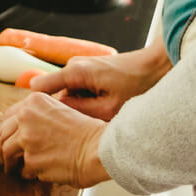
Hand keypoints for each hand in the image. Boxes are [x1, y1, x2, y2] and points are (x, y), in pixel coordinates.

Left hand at [0, 91, 109, 186]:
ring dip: (9, 163)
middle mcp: (26, 118)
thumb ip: (40, 115)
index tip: (7, 137)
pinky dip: (27, 173)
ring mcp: (27, 140)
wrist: (99, 148)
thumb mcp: (61, 109)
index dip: (6, 130)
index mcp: (34, 102)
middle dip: (2, 147)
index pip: (7, 116)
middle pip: (2, 135)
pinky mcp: (31, 161)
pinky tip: (35, 173)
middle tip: (6, 156)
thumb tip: (24, 128)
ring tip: (13, 168)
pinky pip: (23, 170)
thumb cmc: (88, 131)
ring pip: (7, 153)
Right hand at [28, 40, 171, 120]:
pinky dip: (88, 104)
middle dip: (65, 114)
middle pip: (56, 97)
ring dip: (79, 110)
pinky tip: (104, 112)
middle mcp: (74, 66)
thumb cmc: (138, 84)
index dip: (38, 110)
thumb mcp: (109, 108)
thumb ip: (80, 113)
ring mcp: (81, 68)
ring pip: (69, 96)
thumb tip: (57, 119)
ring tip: (99, 119)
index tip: (38, 127)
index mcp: (74, 71)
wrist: (157, 66)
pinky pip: (79, 92)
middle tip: (81, 129)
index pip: (39, 90)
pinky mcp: (90, 72)